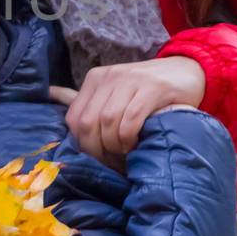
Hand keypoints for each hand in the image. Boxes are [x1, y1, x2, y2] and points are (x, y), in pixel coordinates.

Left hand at [49, 56, 206, 169]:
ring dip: (114, 147)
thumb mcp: (114, 90)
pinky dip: (129, 138)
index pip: (74, 118)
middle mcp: (110, 76)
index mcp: (95, 78)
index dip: (82, 145)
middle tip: (111, 164)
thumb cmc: (147, 89)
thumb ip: (85, 98)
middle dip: (97, 150)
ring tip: (124, 156)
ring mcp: (131, 80)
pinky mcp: (153, 88)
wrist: (187, 71)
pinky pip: (131, 119)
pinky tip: (135, 145)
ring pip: (108, 122)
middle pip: (88, 123)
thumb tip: (49, 94)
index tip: (96, 160)